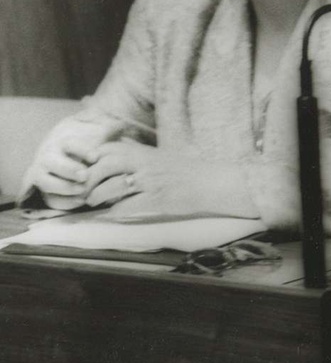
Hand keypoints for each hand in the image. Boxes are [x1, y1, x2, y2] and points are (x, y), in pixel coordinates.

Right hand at [21, 119, 122, 209]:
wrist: (73, 164)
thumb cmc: (90, 150)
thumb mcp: (98, 137)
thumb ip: (109, 131)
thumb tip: (121, 123)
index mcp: (63, 143)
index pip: (70, 144)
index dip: (82, 150)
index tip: (96, 157)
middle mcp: (50, 158)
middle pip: (53, 163)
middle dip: (68, 169)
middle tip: (85, 175)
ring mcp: (44, 175)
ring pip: (46, 182)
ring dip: (64, 187)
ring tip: (83, 190)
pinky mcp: (46, 191)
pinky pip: (50, 199)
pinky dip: (63, 202)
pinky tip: (80, 202)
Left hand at [84, 141, 256, 219]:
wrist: (213, 183)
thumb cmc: (187, 171)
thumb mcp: (160, 156)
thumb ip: (138, 154)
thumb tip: (113, 152)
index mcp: (145, 152)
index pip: (109, 149)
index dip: (93, 158)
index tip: (87, 168)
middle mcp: (146, 164)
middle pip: (105, 165)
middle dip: (89, 179)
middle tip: (85, 190)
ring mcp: (151, 182)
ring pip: (112, 188)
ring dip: (98, 197)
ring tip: (94, 202)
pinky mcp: (157, 200)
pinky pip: (127, 207)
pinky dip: (115, 212)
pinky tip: (114, 213)